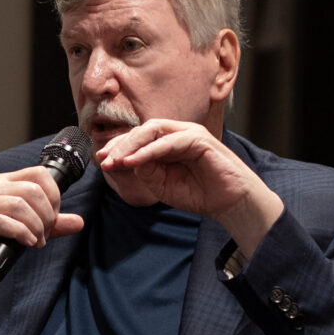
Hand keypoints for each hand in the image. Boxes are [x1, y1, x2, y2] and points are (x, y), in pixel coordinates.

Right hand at [0, 166, 84, 323]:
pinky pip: (3, 221)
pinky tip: (27, 242)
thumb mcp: (25, 226)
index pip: (39, 173)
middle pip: (33, 190)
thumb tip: (79, 222)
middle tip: (45, 233)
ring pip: (20, 204)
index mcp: (6, 182)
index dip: (54, 195)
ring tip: (37, 241)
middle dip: (48, 215)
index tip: (54, 217)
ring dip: (36, 226)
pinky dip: (21, 232)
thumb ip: (51, 224)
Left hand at [96, 119, 282, 255]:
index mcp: (169, 144)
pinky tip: (134, 162)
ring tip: (116, 160)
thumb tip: (127, 162)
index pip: (139, 139)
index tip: (102, 160)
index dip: (118, 147)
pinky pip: (169, 142)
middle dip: (120, 144)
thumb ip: (147, 173)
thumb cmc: (202, 194)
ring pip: (153, 130)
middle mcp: (178, 134)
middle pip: (142, 130)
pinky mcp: (199, 139)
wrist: (231, 204)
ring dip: (131, 145)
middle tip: (104, 160)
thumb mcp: (165, 186)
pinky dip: (149, 151)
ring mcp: (189, 133)